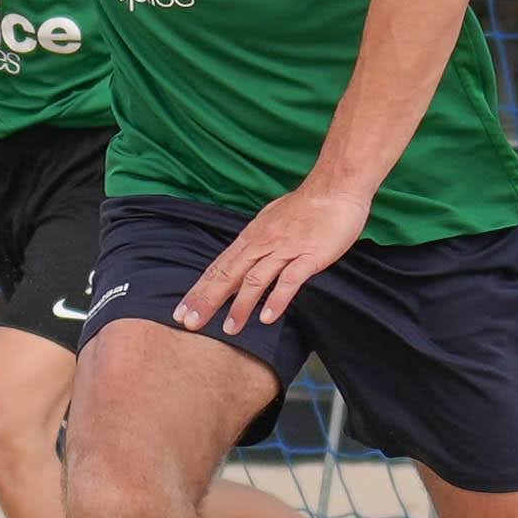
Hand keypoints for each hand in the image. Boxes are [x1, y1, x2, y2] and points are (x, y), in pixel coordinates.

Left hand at [174, 183, 372, 334]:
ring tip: (230, 329)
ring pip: (256, 280)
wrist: (335, 188)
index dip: (199, 290)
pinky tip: (267, 317)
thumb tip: (244, 258)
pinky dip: (277, 299)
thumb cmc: (306, 206)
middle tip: (190, 323)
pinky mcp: (309, 256)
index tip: (181, 311)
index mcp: (252, 237)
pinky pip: (290, 280)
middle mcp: (262, 244)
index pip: (219, 267)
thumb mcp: (271, 221)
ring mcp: (285, 249)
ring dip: (241, 306)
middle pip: (229, 275)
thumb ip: (257, 242)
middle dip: (207, 300)